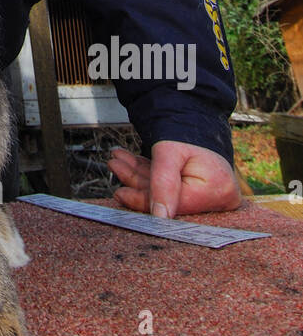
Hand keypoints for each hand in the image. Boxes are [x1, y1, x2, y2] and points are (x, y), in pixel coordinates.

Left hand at [108, 141, 240, 218]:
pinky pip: (169, 187)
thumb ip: (163, 184)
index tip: (120, 193)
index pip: (174, 205)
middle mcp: (219, 199)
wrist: (200, 118)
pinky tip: (130, 164)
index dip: (144, 201)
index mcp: (218, 192)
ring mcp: (211, 197)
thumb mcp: (171, 153)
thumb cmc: (191, 132)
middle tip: (115, 168)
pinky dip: (149, 175)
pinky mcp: (200, 192)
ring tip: (118, 163)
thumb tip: (159, 217)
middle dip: (137, 182)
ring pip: (165, 192)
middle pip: (168, 199)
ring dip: (138, 176)